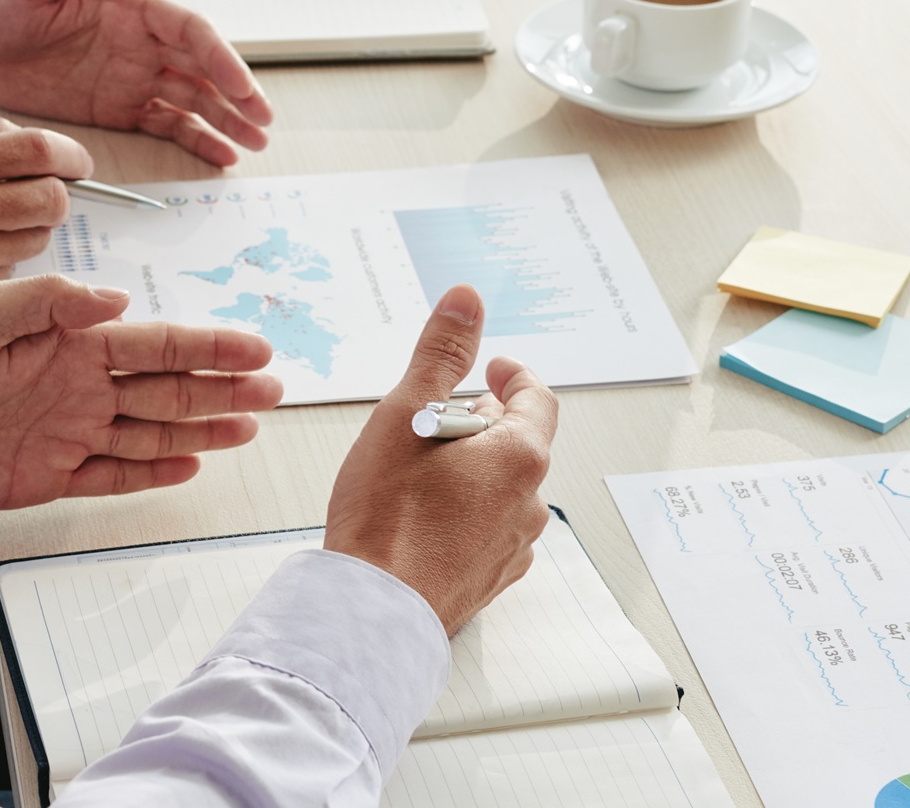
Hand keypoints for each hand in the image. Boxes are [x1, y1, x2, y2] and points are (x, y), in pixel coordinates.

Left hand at [0, 0, 273, 165]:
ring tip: (255, 145)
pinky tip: (220, 156)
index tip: (242, 87)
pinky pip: (165, 125)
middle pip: (203, 70)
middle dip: (237, 96)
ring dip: (226, 121)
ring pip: (192, 101)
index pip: (190, 31)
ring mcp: (133, 78)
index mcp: (132, 6)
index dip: (220, 58)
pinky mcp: (117, 108)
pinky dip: (194, 140)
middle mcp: (142, 43)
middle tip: (263, 123)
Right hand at [0, 118, 90, 354]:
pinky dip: (3, 265)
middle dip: (59, 196)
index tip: (78, 163)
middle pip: (51, 199)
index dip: (70, 154)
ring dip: (30, 231)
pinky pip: (12, 274)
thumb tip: (37, 146)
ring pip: (37, 240)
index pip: (36, 149)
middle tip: (45, 198)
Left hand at [0, 275, 282, 511]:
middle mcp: (74, 383)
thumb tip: (117, 298)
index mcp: (64, 338)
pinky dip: (153, 472)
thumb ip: (49, 301)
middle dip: (222, 387)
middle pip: (166, 387)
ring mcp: (63, 431)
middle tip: (273, 388)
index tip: (254, 347)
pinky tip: (190, 464)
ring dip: (202, 428)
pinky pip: (112, 475)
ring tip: (249, 425)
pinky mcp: (44, 476)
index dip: (207, 345)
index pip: (153, 340)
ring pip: (151, 432)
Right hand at [324, 285, 559, 635]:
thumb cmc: (387, 515)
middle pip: (518, 442)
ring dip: (473, 468)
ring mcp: (513, 546)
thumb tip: (467, 300)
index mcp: (520, 456)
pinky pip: (488, 529)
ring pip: (502, 489)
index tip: (490, 368)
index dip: (512, 376)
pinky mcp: (490, 578)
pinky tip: (423, 515)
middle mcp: (529, 503)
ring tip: (421, 467)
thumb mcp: (406, 414)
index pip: (537, 398)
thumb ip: (441, 354)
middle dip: (483, 421)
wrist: (373, 610)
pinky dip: (465, 510)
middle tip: (437, 415)